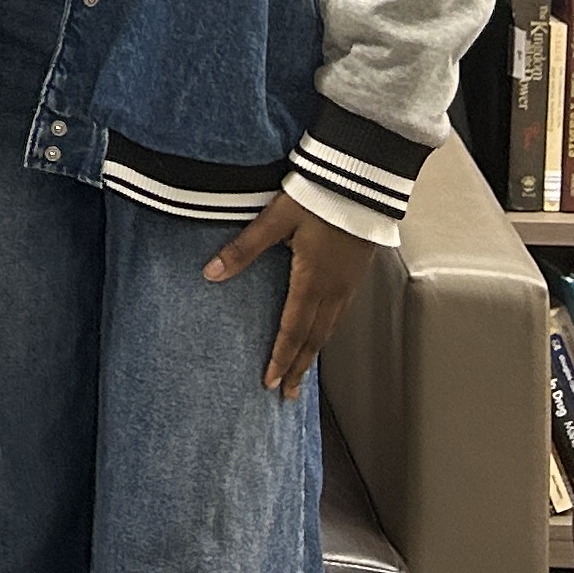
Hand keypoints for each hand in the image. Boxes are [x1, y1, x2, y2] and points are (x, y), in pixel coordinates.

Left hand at [204, 193, 377, 394]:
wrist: (362, 178)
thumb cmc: (318, 195)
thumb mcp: (276, 218)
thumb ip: (244, 248)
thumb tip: (211, 273)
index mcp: (311, 279)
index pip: (292, 330)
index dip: (281, 358)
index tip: (271, 383)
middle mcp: (333, 288)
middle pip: (313, 338)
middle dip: (298, 367)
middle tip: (288, 394)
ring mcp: (348, 283)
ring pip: (329, 329)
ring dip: (313, 353)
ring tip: (302, 372)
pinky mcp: (356, 273)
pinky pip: (340, 314)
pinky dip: (327, 333)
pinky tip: (321, 334)